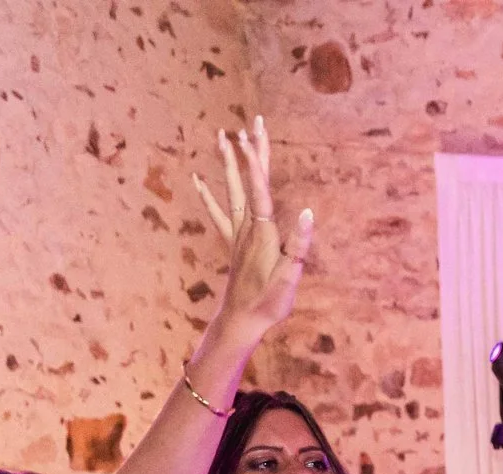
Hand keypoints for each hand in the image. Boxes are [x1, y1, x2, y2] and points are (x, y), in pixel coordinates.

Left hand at [192, 116, 314, 346]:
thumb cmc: (268, 303)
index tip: (249, 136)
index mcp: (263, 234)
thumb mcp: (289, 278)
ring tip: (222, 137)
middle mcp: (247, 228)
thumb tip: (306, 213)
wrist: (240, 320)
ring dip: (228, 163)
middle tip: (251, 123)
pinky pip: (218, 213)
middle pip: (248, 182)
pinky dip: (206, 195)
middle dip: (250, 152)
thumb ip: (298, 246)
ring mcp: (237, 234)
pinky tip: (196, 179)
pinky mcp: (233, 243)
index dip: (254, 163)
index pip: (259, 191)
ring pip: (232, 191)